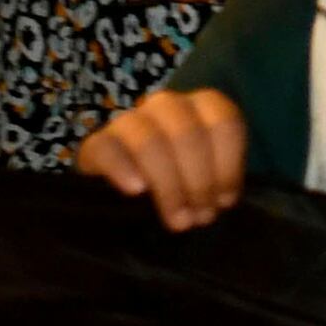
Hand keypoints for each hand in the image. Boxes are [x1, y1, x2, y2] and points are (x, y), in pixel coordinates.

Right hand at [76, 88, 252, 228]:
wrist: (128, 188)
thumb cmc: (181, 184)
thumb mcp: (206, 179)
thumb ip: (217, 182)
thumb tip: (221, 203)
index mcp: (201, 107)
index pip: (224, 122)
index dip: (229, 165)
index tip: (226, 201)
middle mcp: (167, 106)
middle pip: (188, 134)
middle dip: (199, 181)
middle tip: (201, 218)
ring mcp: (130, 121)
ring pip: (150, 140)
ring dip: (169, 184)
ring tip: (177, 219)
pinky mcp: (97, 143)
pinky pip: (107, 148)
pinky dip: (122, 169)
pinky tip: (136, 191)